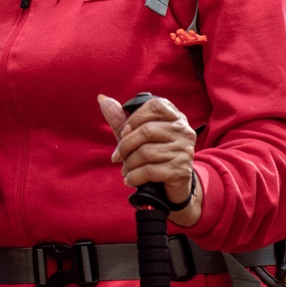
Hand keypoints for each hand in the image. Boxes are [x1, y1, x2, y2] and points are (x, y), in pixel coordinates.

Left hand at [98, 94, 201, 227]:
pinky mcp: (181, 170)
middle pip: (146, 131)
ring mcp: (184, 150)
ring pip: (146, 152)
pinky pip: (149, 170)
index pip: (155, 105)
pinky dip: (134, 177)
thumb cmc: (152, 157)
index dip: (135, 118)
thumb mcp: (136, 137)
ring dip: (129, 164)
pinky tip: (130, 180)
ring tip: (125, 170)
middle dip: (125, 145)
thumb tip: (102, 99)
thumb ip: (121, 119)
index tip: (124, 132)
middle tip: (117, 157)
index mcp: (175, 117)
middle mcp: (183, 130)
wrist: (171, 187)